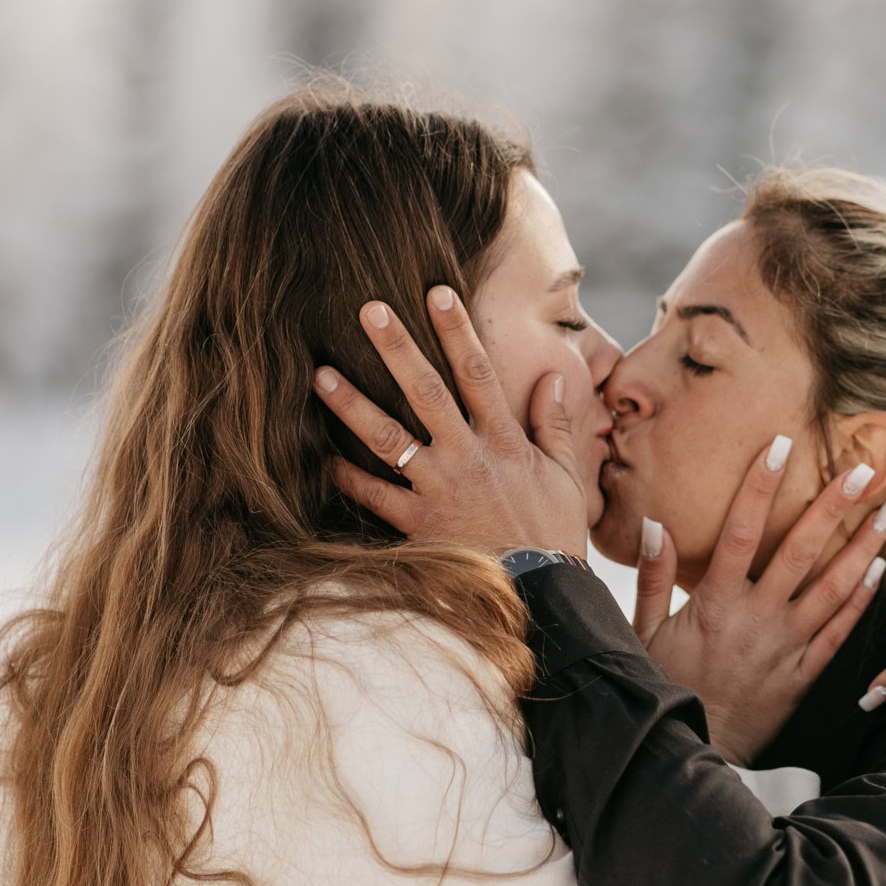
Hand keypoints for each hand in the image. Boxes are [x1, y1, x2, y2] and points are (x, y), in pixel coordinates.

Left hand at [314, 289, 589, 557]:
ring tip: (320, 375)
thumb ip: (556, 425)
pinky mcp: (418, 524)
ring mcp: (439, 488)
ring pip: (388, 437)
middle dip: (397, 348)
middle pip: (426, 390)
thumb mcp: (565, 476)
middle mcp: (467, 456)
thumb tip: (555, 379)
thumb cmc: (552, 534)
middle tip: (369, 310)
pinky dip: (346, 477)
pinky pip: (373, 495)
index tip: (436, 292)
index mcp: (504, 441)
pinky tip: (320, 457)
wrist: (540, 594)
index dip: (457, 330)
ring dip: (352, 404)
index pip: (477, 372)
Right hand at [633, 435, 885, 764]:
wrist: (691, 752)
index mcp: (717, 602)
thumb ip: (651, 578)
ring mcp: (786, 647)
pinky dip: (860, 602)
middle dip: (833, 506)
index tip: (779, 445)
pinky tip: (879, 573)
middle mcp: (758, 618)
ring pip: (833, 589)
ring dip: (862, 548)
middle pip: (801, 550)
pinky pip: (838, 633)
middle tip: (862, 470)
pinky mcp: (803, 676)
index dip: (760, 484)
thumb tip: (654, 525)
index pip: (742, 529)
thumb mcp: (643, 633)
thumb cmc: (663, 688)